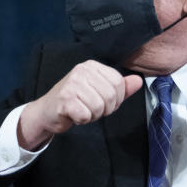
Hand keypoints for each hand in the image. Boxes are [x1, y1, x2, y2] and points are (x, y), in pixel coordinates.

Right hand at [17, 61, 142, 149]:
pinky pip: (86, 115)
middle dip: (104, 109)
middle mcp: (81, 71)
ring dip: (93, 115)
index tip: (103, 101)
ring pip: (99, 107)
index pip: (118, 82)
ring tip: (82, 110)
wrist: (47, 112)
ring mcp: (71, 84)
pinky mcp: (65, 99)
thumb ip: (120, 87)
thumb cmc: (75, 101)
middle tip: (90, 108)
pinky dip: (82, 120)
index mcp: (91, 66)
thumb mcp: (99, 91)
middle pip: (111, 95)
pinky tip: (74, 115)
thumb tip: (138, 80)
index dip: (116, 98)